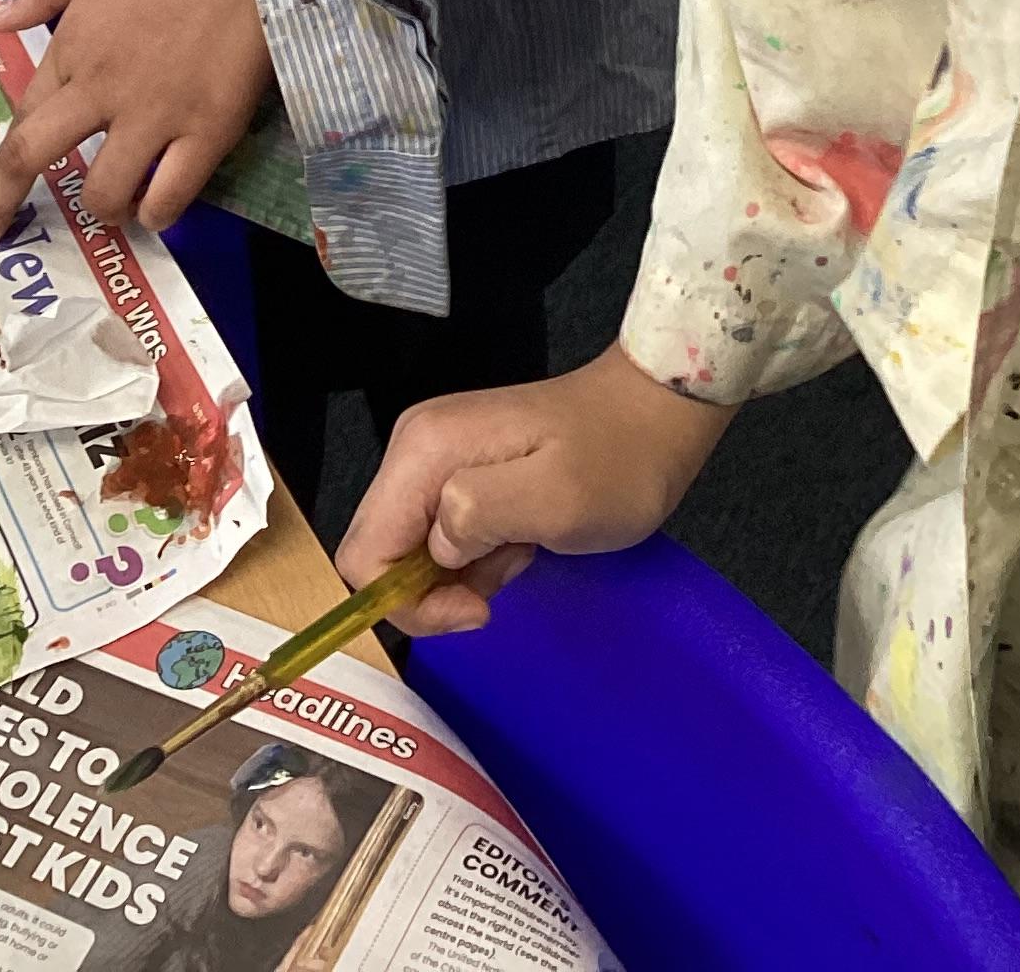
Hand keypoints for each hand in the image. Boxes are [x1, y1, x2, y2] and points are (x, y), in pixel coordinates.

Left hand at [0, 0, 273, 238]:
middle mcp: (101, 89)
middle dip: (5, 201)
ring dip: (102, 210)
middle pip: (34, 158)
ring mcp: (155, 116)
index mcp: (72, 45)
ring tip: (116, 207)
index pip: (22, 116)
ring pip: (106, 194)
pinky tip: (158, 209)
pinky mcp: (208, 131)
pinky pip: (172, 195)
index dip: (1, 159)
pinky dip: (159, 213)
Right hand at [336, 346, 733, 634]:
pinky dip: (477, 557)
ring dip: (463, 574)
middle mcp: (416, 449)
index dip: (406, 600)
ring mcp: (437, 457)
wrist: (656, 413)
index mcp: (424, 451)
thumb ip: (477, 517)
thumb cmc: (616, 461)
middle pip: (381, 552)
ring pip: (414, 551)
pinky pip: (443, 537)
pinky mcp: (462, 470)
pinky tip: (522, 540)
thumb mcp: (554, 499)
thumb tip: (434, 546)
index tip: (475, 607)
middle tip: (506, 573)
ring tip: (523, 550)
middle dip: (436, 588)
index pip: (363, 553)